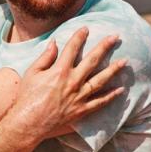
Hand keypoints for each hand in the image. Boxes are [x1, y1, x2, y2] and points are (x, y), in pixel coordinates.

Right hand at [9, 27, 125, 141]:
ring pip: (101, 80)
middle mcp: (73, 82)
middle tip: (115, 37)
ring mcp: (79, 97)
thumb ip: (45, 58)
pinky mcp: (82, 110)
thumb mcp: (31, 73)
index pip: (72, 49)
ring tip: (124, 61)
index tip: (86, 28)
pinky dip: (111, 96)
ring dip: (113, 70)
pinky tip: (120, 90)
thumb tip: (54, 43)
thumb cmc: (26, 97)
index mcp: (59, 71)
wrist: (28, 123)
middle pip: (92, 61)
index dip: (79, 37)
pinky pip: (100, 102)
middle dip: (104, 47)